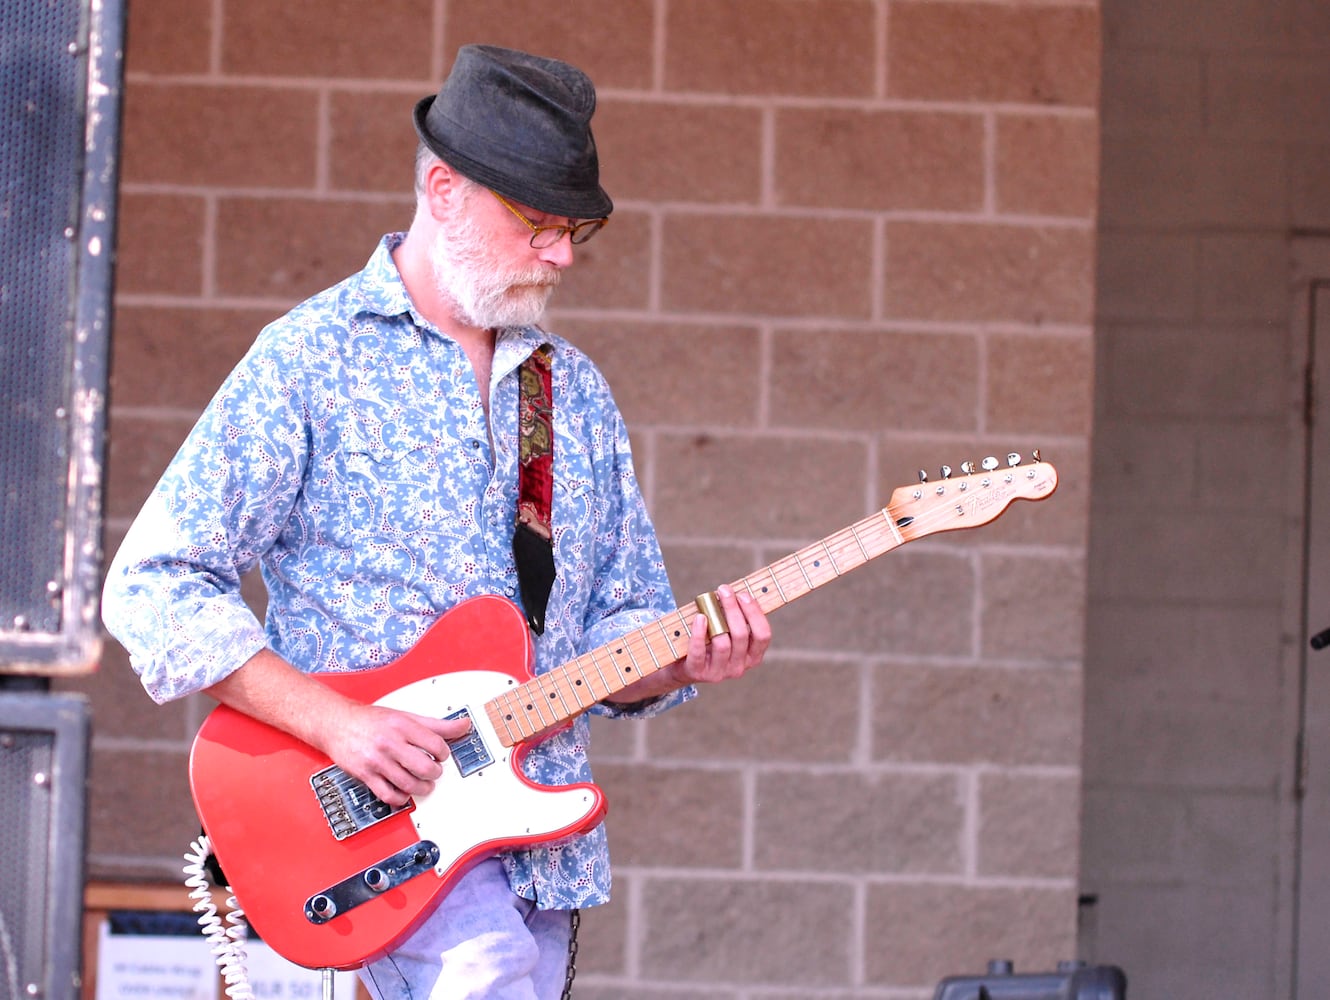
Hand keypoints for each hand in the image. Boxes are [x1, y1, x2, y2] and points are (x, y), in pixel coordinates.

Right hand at [324, 703, 472, 806]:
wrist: (337, 723)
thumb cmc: (371, 720)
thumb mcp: (405, 716)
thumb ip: (436, 724)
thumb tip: (463, 725)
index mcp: (402, 726)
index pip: (436, 743)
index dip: (444, 752)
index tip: (442, 755)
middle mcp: (390, 743)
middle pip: (424, 767)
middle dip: (435, 773)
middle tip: (434, 771)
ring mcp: (377, 761)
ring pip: (409, 784)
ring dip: (422, 788)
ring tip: (424, 785)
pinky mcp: (366, 775)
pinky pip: (388, 795)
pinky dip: (401, 798)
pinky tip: (404, 793)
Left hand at [671, 584, 770, 685]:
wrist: (684, 666)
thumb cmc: (710, 641)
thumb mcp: (728, 632)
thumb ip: (736, 617)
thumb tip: (736, 591)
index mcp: (752, 657)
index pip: (763, 635)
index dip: (754, 613)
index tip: (743, 595)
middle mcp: (739, 667)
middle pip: (741, 635)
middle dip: (733, 609)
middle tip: (724, 590)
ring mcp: (719, 672)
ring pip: (722, 643)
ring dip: (716, 618)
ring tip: (709, 602)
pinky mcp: (698, 672)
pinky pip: (699, 651)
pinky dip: (699, 633)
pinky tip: (700, 618)